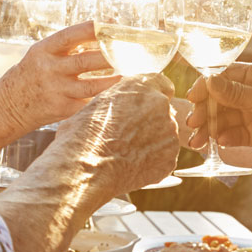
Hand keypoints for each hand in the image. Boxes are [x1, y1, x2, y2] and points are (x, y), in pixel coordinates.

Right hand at [0, 21, 120, 129]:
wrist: (7, 107)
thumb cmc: (31, 75)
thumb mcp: (42, 54)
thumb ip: (68, 46)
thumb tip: (104, 31)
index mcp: (44, 50)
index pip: (71, 35)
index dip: (93, 29)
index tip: (111, 23)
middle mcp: (50, 69)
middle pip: (86, 60)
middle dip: (110, 54)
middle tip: (129, 49)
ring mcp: (57, 91)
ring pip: (92, 85)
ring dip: (112, 78)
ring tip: (127, 71)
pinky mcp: (63, 109)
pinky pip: (89, 101)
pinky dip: (103, 95)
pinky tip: (115, 91)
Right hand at [50, 73, 179, 193]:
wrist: (84, 168)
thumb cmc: (82, 135)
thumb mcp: (95, 104)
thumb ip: (118, 99)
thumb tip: (119, 103)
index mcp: (142, 86)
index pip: (161, 84)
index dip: (151, 97)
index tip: (143, 107)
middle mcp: (161, 106)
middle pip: (164, 111)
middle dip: (151, 121)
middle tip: (128, 135)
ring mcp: (169, 134)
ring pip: (165, 135)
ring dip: (152, 142)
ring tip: (126, 153)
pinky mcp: (169, 159)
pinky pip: (164, 157)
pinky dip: (152, 162)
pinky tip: (132, 166)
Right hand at [185, 62, 251, 168]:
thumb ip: (235, 93)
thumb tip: (209, 81)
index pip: (227, 76)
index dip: (208, 86)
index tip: (193, 97)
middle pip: (222, 99)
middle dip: (206, 111)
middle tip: (193, 123)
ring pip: (224, 119)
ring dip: (210, 128)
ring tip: (198, 141)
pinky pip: (233, 134)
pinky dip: (225, 138)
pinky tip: (221, 143)